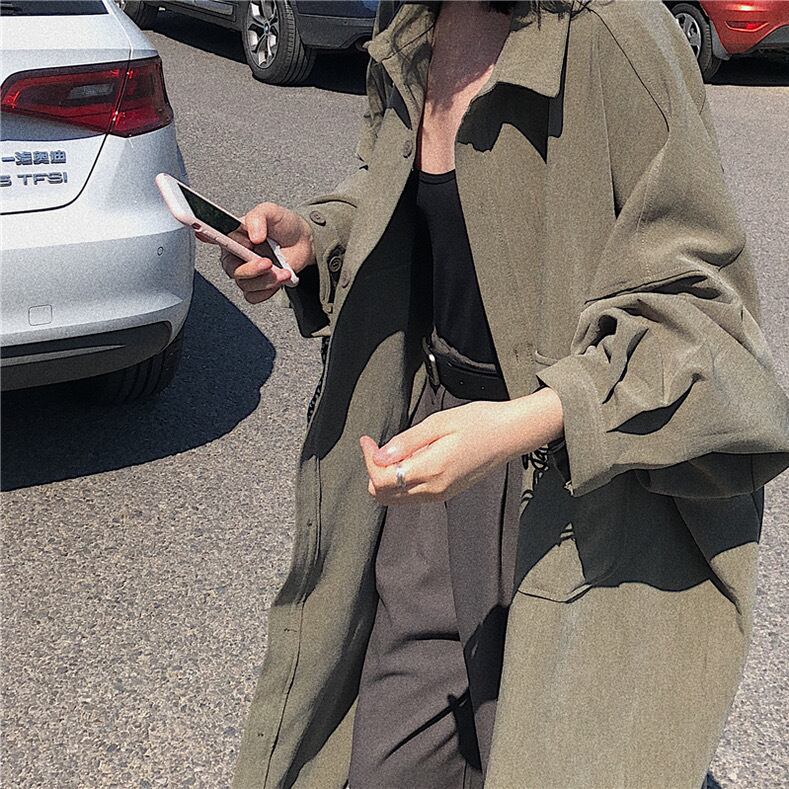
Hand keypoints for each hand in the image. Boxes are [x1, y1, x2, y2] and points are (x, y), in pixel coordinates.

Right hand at [199, 202, 315, 303]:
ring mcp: (246, 272)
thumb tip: (254, 235)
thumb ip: (259, 218)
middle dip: (251, 269)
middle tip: (267, 262)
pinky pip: (254, 296)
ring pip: (245, 285)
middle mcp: (235, 255)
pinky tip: (279, 280)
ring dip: (266, 281)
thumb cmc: (283, 225)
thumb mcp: (271, 212)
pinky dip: (268, 291)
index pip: (211, 236)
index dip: (205, 235)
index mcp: (232, 235)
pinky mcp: (257, 286)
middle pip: (232, 269)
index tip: (204, 233)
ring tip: (282, 272)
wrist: (303, 241)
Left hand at [359, 388, 563, 504]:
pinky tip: (412, 457)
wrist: (509, 435)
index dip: (368, 461)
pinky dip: (402, 480)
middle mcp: (434, 489)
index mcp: (432, 470)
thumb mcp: (438, 423)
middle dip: (374, 471)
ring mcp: (441, 495)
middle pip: (385, 495)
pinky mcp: (446, 493)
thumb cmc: (478, 422)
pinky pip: (412, 495)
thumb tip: (380, 456)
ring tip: (397, 449)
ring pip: (397, 498)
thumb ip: (407, 442)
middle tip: (378, 445)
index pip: (382, 480)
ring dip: (388, 477)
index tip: (367, 440)